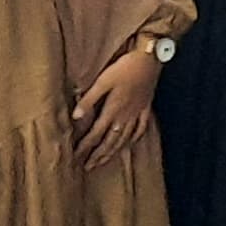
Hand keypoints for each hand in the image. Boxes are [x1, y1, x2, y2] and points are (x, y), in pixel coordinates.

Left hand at [70, 48, 159, 169]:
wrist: (150, 58)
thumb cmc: (125, 67)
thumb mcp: (103, 80)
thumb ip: (89, 99)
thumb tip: (75, 117)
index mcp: (113, 109)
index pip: (96, 134)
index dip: (85, 147)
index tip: (76, 158)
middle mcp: (125, 115)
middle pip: (110, 141)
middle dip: (98, 155)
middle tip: (88, 167)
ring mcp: (137, 113)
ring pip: (124, 138)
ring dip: (113, 151)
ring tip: (104, 162)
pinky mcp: (145, 107)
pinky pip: (141, 128)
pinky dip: (135, 138)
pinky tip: (130, 144)